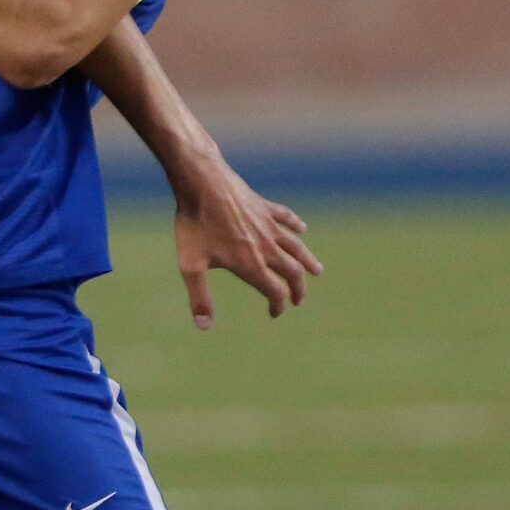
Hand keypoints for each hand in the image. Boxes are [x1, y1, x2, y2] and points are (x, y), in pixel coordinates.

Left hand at [173, 159, 322, 327]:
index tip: (275, 313)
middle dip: (298, 288)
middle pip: (292, 271)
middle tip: (298, 300)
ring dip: (307, 260)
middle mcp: (266, 246)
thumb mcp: (190, 265)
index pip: (274, 291)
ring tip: (318, 271)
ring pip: (295, 246)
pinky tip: (301, 229)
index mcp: (251, 264)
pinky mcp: (263, 206)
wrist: (200, 182)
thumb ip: (200, 297)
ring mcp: (268, 224)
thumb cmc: (193, 225)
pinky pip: (286, 218)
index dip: (277, 305)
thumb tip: (205, 327)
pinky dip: (296, 226)